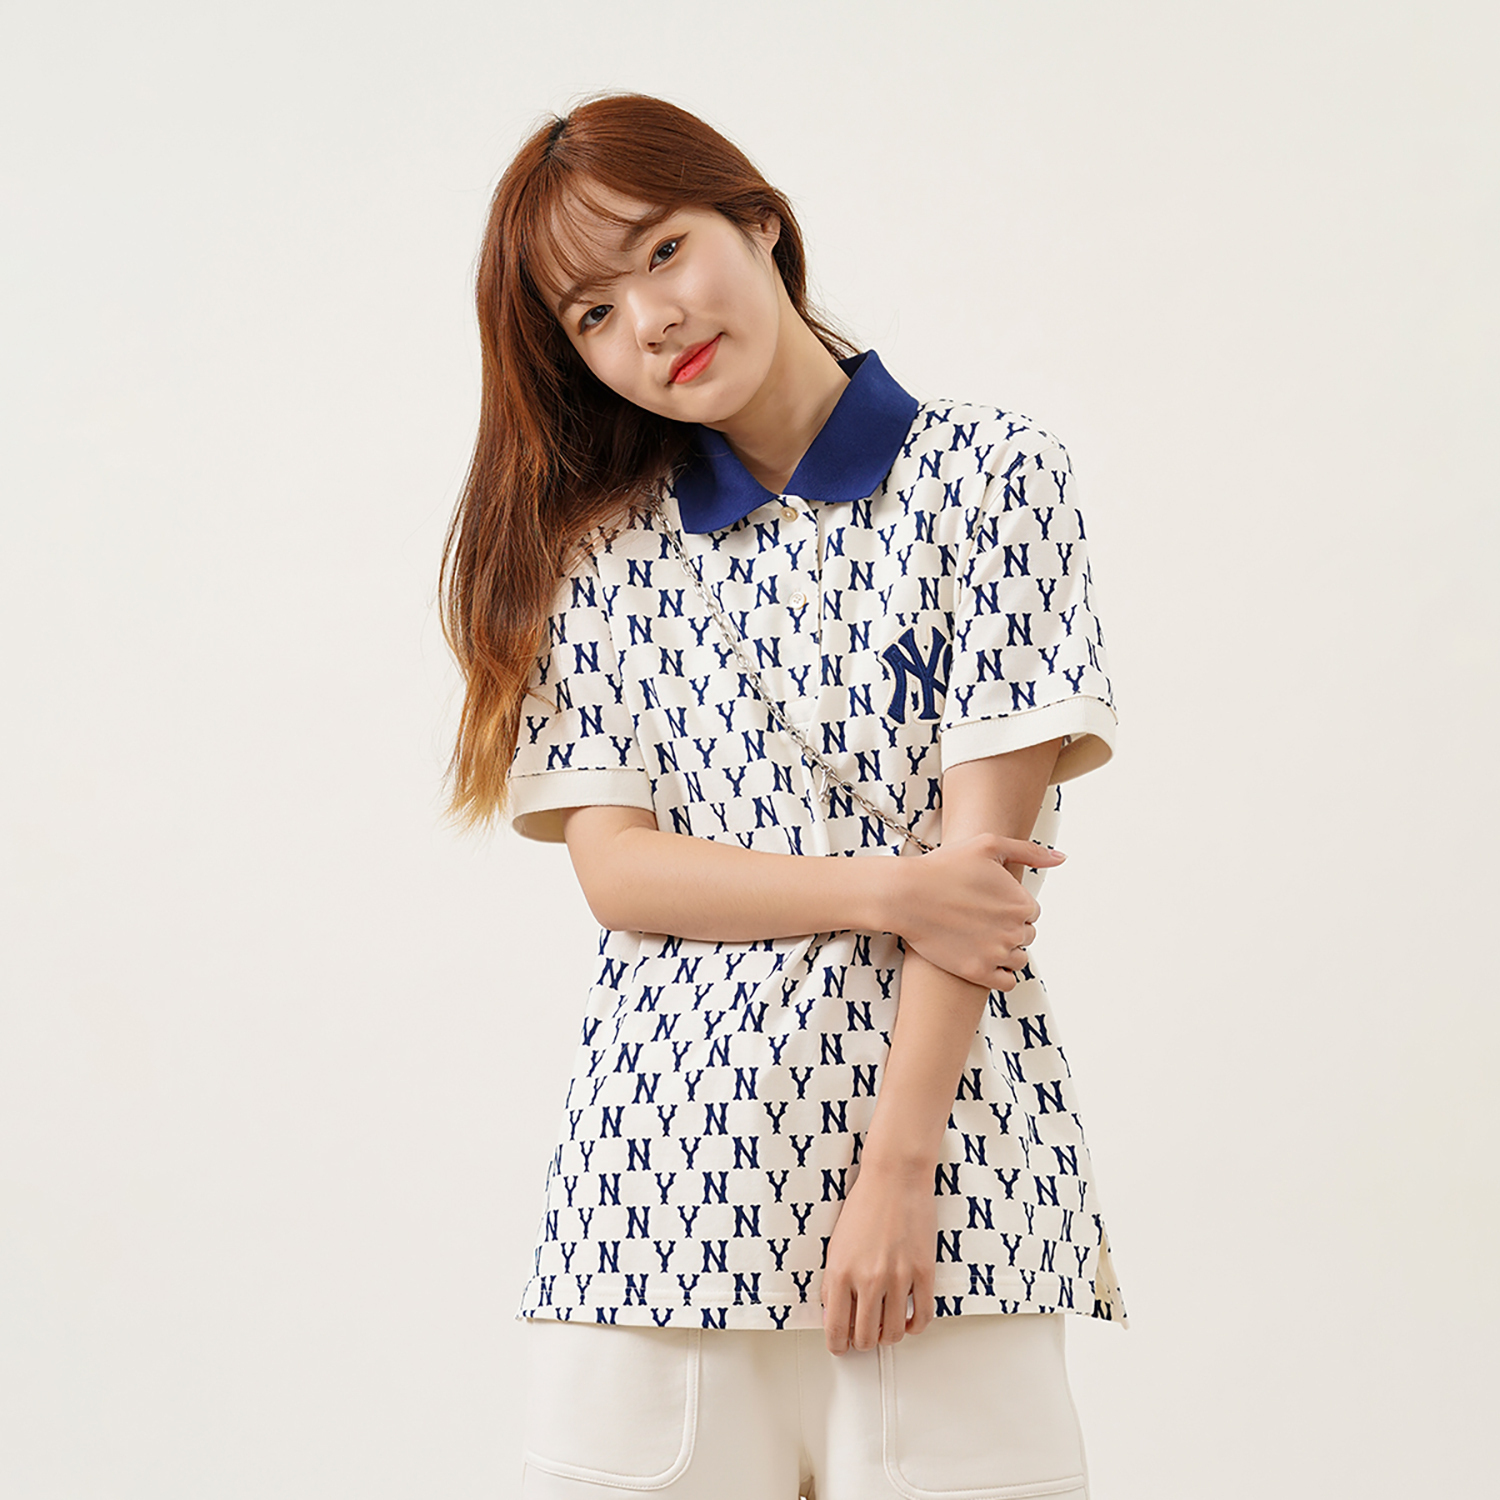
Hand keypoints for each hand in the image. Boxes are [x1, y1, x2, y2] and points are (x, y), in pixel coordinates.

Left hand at [820, 1159, 937, 1353]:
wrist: (894, 1177)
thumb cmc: (865, 1204)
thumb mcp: (835, 1244)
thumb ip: (833, 1282)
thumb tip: (835, 1314)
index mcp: (840, 1273)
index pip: (836, 1330)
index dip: (838, 1346)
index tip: (841, 1347)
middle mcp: (868, 1279)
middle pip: (866, 1338)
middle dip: (864, 1342)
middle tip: (865, 1334)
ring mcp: (898, 1277)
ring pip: (894, 1334)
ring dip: (889, 1336)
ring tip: (886, 1325)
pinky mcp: (924, 1272)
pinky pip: (922, 1316)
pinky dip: (915, 1326)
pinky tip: (909, 1318)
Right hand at [891, 833, 1059, 988]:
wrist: (907, 895)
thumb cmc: (944, 866)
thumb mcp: (988, 845)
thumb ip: (1029, 851)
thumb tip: (1061, 858)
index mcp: (1021, 903)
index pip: (1031, 912)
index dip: (1011, 907)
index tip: (990, 902)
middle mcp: (1015, 931)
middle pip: (1026, 936)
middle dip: (1009, 929)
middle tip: (981, 919)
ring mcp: (997, 954)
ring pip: (1018, 960)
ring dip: (1006, 952)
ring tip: (980, 939)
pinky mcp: (978, 972)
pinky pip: (1006, 983)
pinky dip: (1001, 975)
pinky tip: (984, 961)